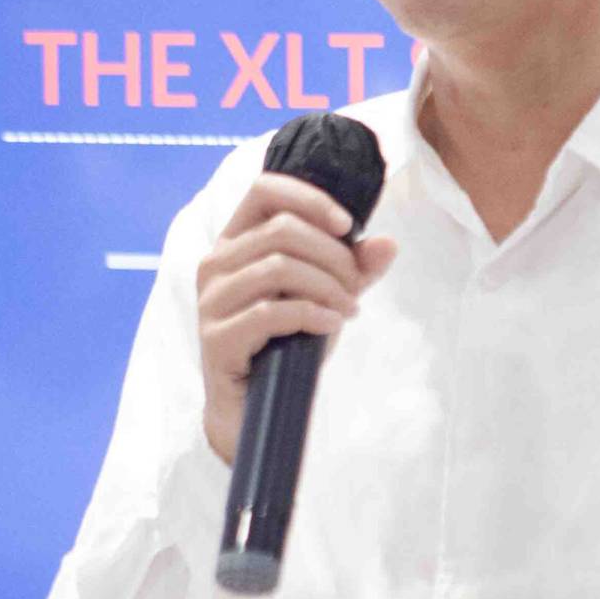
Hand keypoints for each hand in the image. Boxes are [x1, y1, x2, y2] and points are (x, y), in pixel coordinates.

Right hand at [196, 171, 397, 465]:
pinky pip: (272, 312)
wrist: (254, 409)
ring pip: (279, 267)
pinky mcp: (217, 338)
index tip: (348, 224)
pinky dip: (313, 314)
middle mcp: (216, 263)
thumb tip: (388, 244)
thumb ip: (354, 268)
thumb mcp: (325, 296)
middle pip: (282, 230)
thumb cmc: (285, 343)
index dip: (310, 197)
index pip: (264, 189)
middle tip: (356, 286)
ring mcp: (211, 301)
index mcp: (236, 241)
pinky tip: (332, 325)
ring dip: (327, 286)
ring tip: (348, 309)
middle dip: (333, 255)